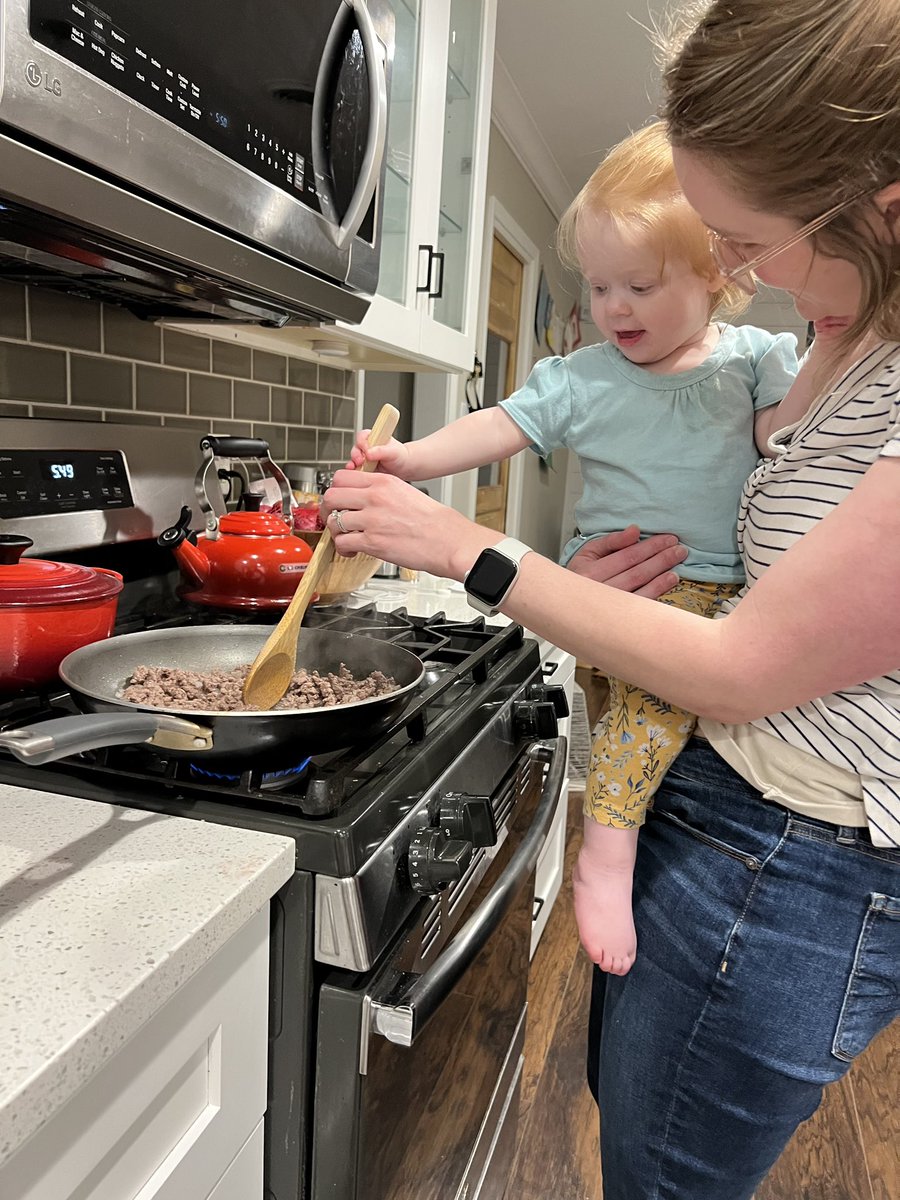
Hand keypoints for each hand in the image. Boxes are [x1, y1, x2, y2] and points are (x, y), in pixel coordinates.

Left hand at [323, 469, 490, 576]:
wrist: (448, 540)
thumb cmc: (433, 521)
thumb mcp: (405, 492)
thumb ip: (381, 491)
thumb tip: (362, 497)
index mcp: (383, 482)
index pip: (342, 477)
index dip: (336, 489)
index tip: (339, 499)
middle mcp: (374, 498)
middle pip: (331, 496)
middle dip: (329, 509)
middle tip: (334, 518)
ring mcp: (372, 520)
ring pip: (334, 521)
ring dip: (336, 532)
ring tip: (347, 538)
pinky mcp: (372, 542)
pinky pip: (342, 543)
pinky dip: (343, 549)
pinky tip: (353, 551)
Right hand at [346, 428, 411, 478]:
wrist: (403, 468)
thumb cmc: (400, 456)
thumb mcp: (393, 451)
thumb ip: (381, 451)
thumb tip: (369, 452)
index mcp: (373, 437)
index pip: (362, 436)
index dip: (362, 443)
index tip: (366, 450)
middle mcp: (367, 447)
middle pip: (356, 448)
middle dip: (355, 455)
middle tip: (359, 461)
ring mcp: (364, 458)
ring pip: (354, 460)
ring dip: (353, 464)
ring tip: (355, 468)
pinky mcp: (364, 468)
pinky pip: (356, 470)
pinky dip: (355, 472)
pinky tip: (355, 475)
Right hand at [567, 526, 686, 597]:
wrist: (567, 603)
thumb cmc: (580, 575)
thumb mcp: (589, 551)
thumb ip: (612, 541)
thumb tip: (635, 531)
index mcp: (589, 571)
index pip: (626, 556)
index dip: (650, 546)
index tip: (667, 539)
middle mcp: (598, 590)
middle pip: (636, 571)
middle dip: (661, 558)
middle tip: (679, 550)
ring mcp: (608, 607)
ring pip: (640, 587)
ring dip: (662, 574)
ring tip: (678, 563)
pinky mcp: (617, 618)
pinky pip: (641, 603)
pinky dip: (658, 591)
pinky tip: (670, 580)